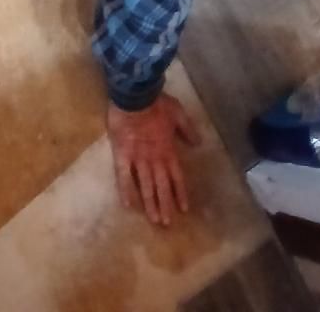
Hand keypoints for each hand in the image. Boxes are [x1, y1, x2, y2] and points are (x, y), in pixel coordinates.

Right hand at [107, 95, 200, 225]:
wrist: (135, 96)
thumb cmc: (156, 103)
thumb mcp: (178, 113)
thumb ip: (187, 129)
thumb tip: (198, 144)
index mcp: (168, 151)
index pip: (176, 177)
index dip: (180, 193)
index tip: (183, 209)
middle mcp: (155, 160)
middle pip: (161, 186)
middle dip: (165, 205)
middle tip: (166, 223)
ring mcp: (138, 159)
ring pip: (145, 186)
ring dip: (150, 203)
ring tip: (154, 220)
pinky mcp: (122, 155)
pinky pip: (123, 176)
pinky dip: (126, 190)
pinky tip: (128, 204)